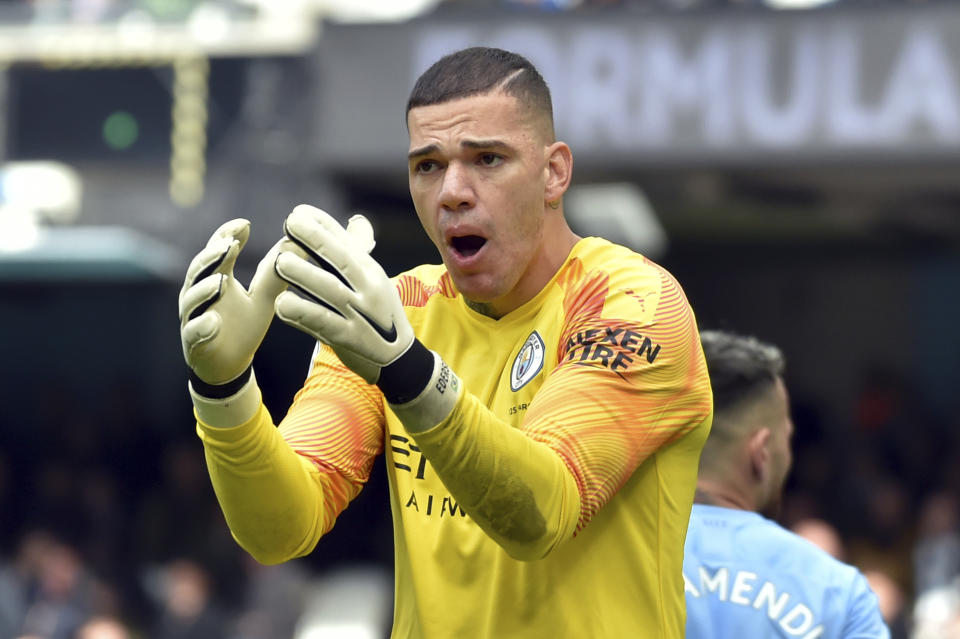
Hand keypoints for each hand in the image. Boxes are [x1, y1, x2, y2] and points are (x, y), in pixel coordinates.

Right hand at [178, 219, 286, 391]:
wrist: (230, 365)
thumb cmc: (244, 326)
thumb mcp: (264, 298)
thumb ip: (275, 274)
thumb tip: (296, 243)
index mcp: (216, 277)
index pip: (217, 250)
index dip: (227, 235)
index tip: (244, 224)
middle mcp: (199, 292)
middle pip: (199, 269)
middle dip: (213, 256)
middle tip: (230, 245)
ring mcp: (193, 316)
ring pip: (193, 299)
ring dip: (205, 289)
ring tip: (221, 281)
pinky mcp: (193, 341)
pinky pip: (194, 332)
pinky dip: (202, 327)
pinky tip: (214, 322)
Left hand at [273, 205, 414, 384]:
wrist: (400, 357)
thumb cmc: (379, 313)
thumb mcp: (375, 280)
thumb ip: (358, 253)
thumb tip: (356, 219)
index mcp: (371, 270)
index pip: (347, 242)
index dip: (324, 225)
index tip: (299, 212)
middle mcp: (369, 288)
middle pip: (342, 260)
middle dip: (316, 240)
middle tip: (290, 224)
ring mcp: (361, 313)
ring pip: (331, 290)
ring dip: (306, 275)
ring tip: (280, 262)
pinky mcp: (352, 338)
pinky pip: (325, 323)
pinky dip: (303, 313)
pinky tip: (282, 304)